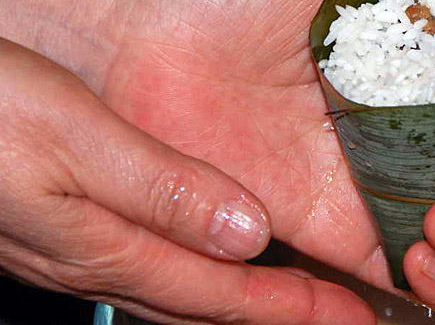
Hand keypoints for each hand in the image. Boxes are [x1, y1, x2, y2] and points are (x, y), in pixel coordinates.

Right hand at [0, 38, 374, 324]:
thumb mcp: (77, 142)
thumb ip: (162, 191)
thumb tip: (248, 239)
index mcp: (110, 246)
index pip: (224, 294)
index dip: (295, 311)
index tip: (354, 319)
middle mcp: (99, 258)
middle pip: (208, 301)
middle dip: (279, 311)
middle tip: (343, 312)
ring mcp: (79, 247)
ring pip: (181, 284)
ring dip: (242, 292)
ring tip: (295, 288)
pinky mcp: (66, 225)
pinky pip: (153, 258)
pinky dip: (199, 261)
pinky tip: (212, 241)